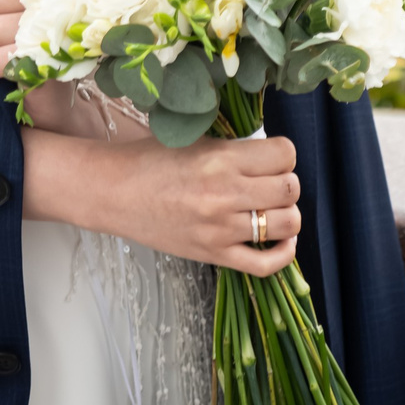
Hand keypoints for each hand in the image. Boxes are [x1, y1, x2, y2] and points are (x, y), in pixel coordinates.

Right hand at [22, 130, 301, 277]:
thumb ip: (234, 149)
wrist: (114, 192)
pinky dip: (284, 253)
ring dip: (286, 214)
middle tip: (268, 181)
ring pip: (286, 224)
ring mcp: (222, 229)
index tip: (271, 157)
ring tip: (270, 208)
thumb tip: (271, 156)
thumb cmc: (150, 160)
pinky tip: (281, 240)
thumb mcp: (195, 141)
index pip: (285, 154)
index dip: (283, 154)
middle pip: (290, 188)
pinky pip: (266, 264)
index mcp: (221, 158)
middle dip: (286, 182)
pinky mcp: (214, 255)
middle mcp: (226, 194)